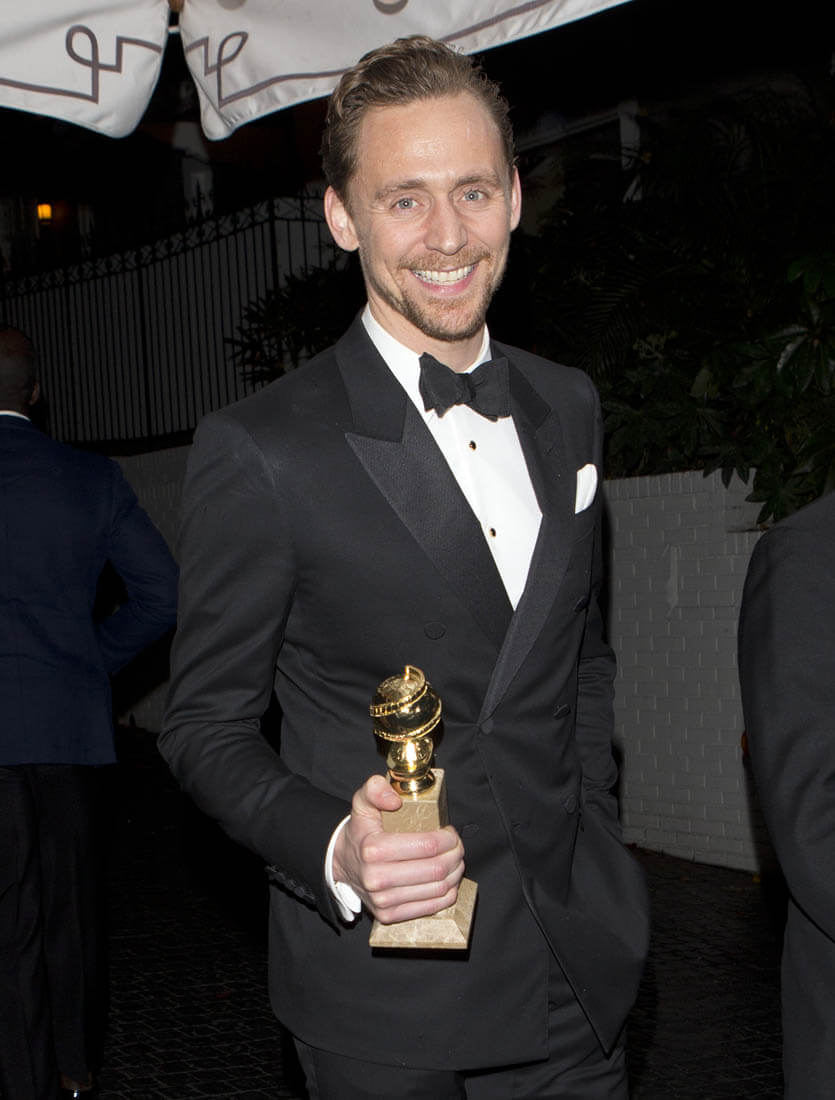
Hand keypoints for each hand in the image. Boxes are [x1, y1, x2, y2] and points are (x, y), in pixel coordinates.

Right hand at [332, 774, 465, 924]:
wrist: (342, 863)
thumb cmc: (360, 831)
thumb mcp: (362, 802)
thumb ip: (375, 789)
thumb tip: (395, 800)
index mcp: (373, 849)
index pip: (428, 845)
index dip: (448, 838)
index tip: (450, 832)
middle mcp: (377, 878)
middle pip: (436, 868)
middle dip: (456, 854)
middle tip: (457, 846)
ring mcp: (383, 901)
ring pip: (438, 889)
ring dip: (455, 873)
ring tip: (454, 860)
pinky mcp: (388, 915)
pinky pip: (431, 907)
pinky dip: (447, 893)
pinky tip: (447, 880)